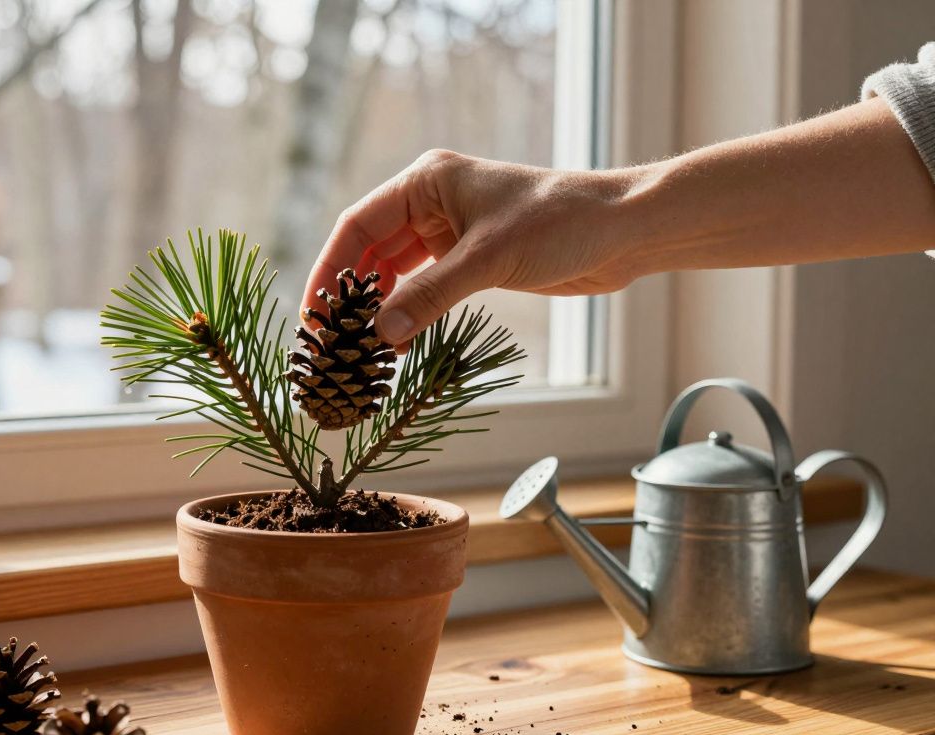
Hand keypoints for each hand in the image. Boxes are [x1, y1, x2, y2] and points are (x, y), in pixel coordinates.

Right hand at [303, 149, 636, 348]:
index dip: (330, 269)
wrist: (623, 231)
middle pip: (370, 251)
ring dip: (377, 309)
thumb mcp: (488, 259)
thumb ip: (429, 296)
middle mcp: (431, 203)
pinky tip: (395, 345)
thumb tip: (379, 335)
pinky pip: (423, 289)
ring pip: (395, 274)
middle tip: (328, 341)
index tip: (314, 313)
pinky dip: (407, 314)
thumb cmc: (561, 223)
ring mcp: (450, 232)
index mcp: (427, 182)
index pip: (358, 225)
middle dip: (349, 295)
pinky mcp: (470, 260)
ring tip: (357, 350)